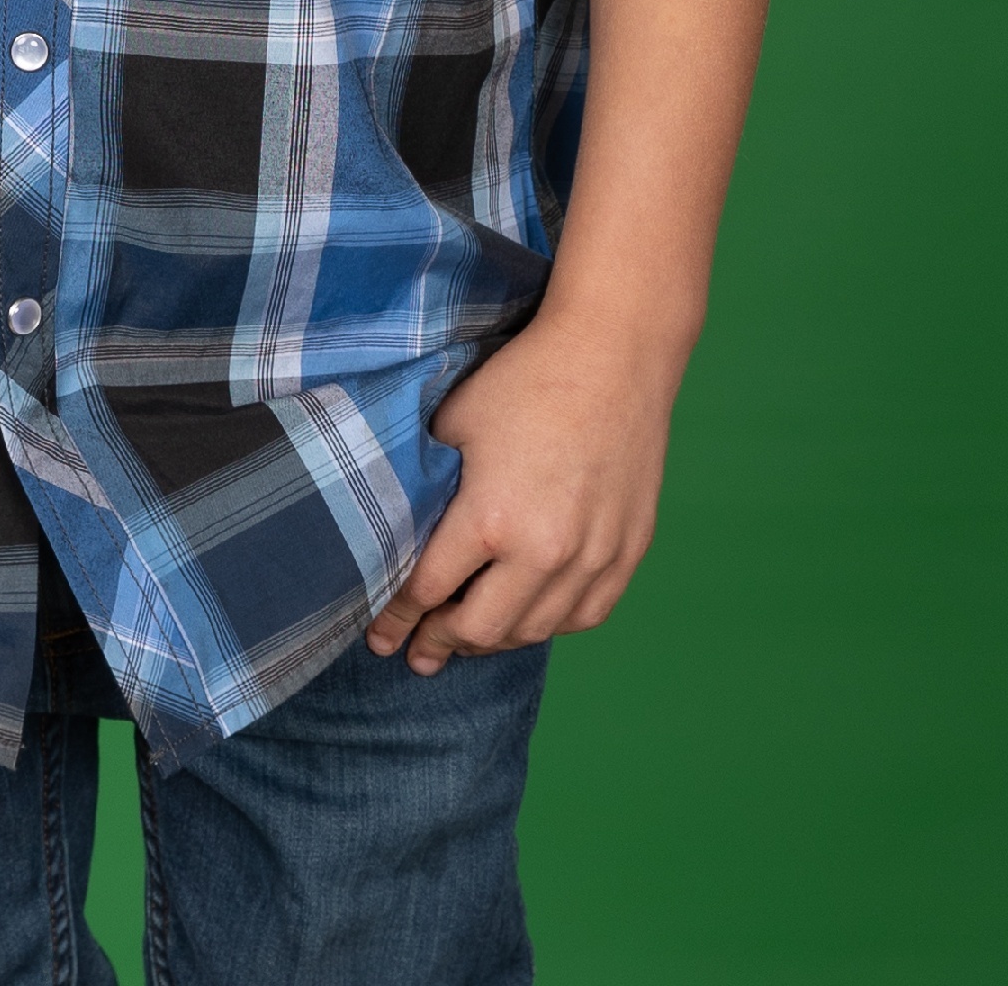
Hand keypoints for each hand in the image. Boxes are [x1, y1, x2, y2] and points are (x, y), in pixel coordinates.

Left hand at [364, 313, 681, 671]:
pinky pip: (584, 615)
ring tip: (469, 637)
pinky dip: (550, 623)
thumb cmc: (525, 380)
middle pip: (481, 630)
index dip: (396, 618)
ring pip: (534, 631)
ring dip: (495, 639)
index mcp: (490, 519)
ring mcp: (593, 558)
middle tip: (420, 651)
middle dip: (441, 643)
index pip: (428, 591)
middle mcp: (544, 552)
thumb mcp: (452, 424)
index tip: (379, 638)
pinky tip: (529, 616)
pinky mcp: (628, 552)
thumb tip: (401, 529)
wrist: (613, 354)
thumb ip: (427, 486)